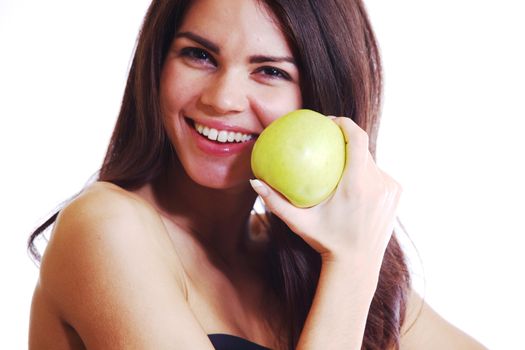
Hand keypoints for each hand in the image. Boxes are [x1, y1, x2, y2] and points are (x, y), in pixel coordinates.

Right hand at [250, 116, 401, 270]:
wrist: (357, 266)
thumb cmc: (326, 242)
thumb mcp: (298, 222)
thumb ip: (275, 202)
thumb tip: (254, 182)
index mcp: (357, 185)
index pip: (357, 138)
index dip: (345, 122)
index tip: (330, 121)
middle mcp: (378, 183)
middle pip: (364, 149)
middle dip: (347, 141)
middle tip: (329, 140)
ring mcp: (390, 189)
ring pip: (372, 162)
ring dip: (356, 159)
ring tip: (339, 161)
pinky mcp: (396, 195)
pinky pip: (379, 175)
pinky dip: (366, 174)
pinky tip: (351, 180)